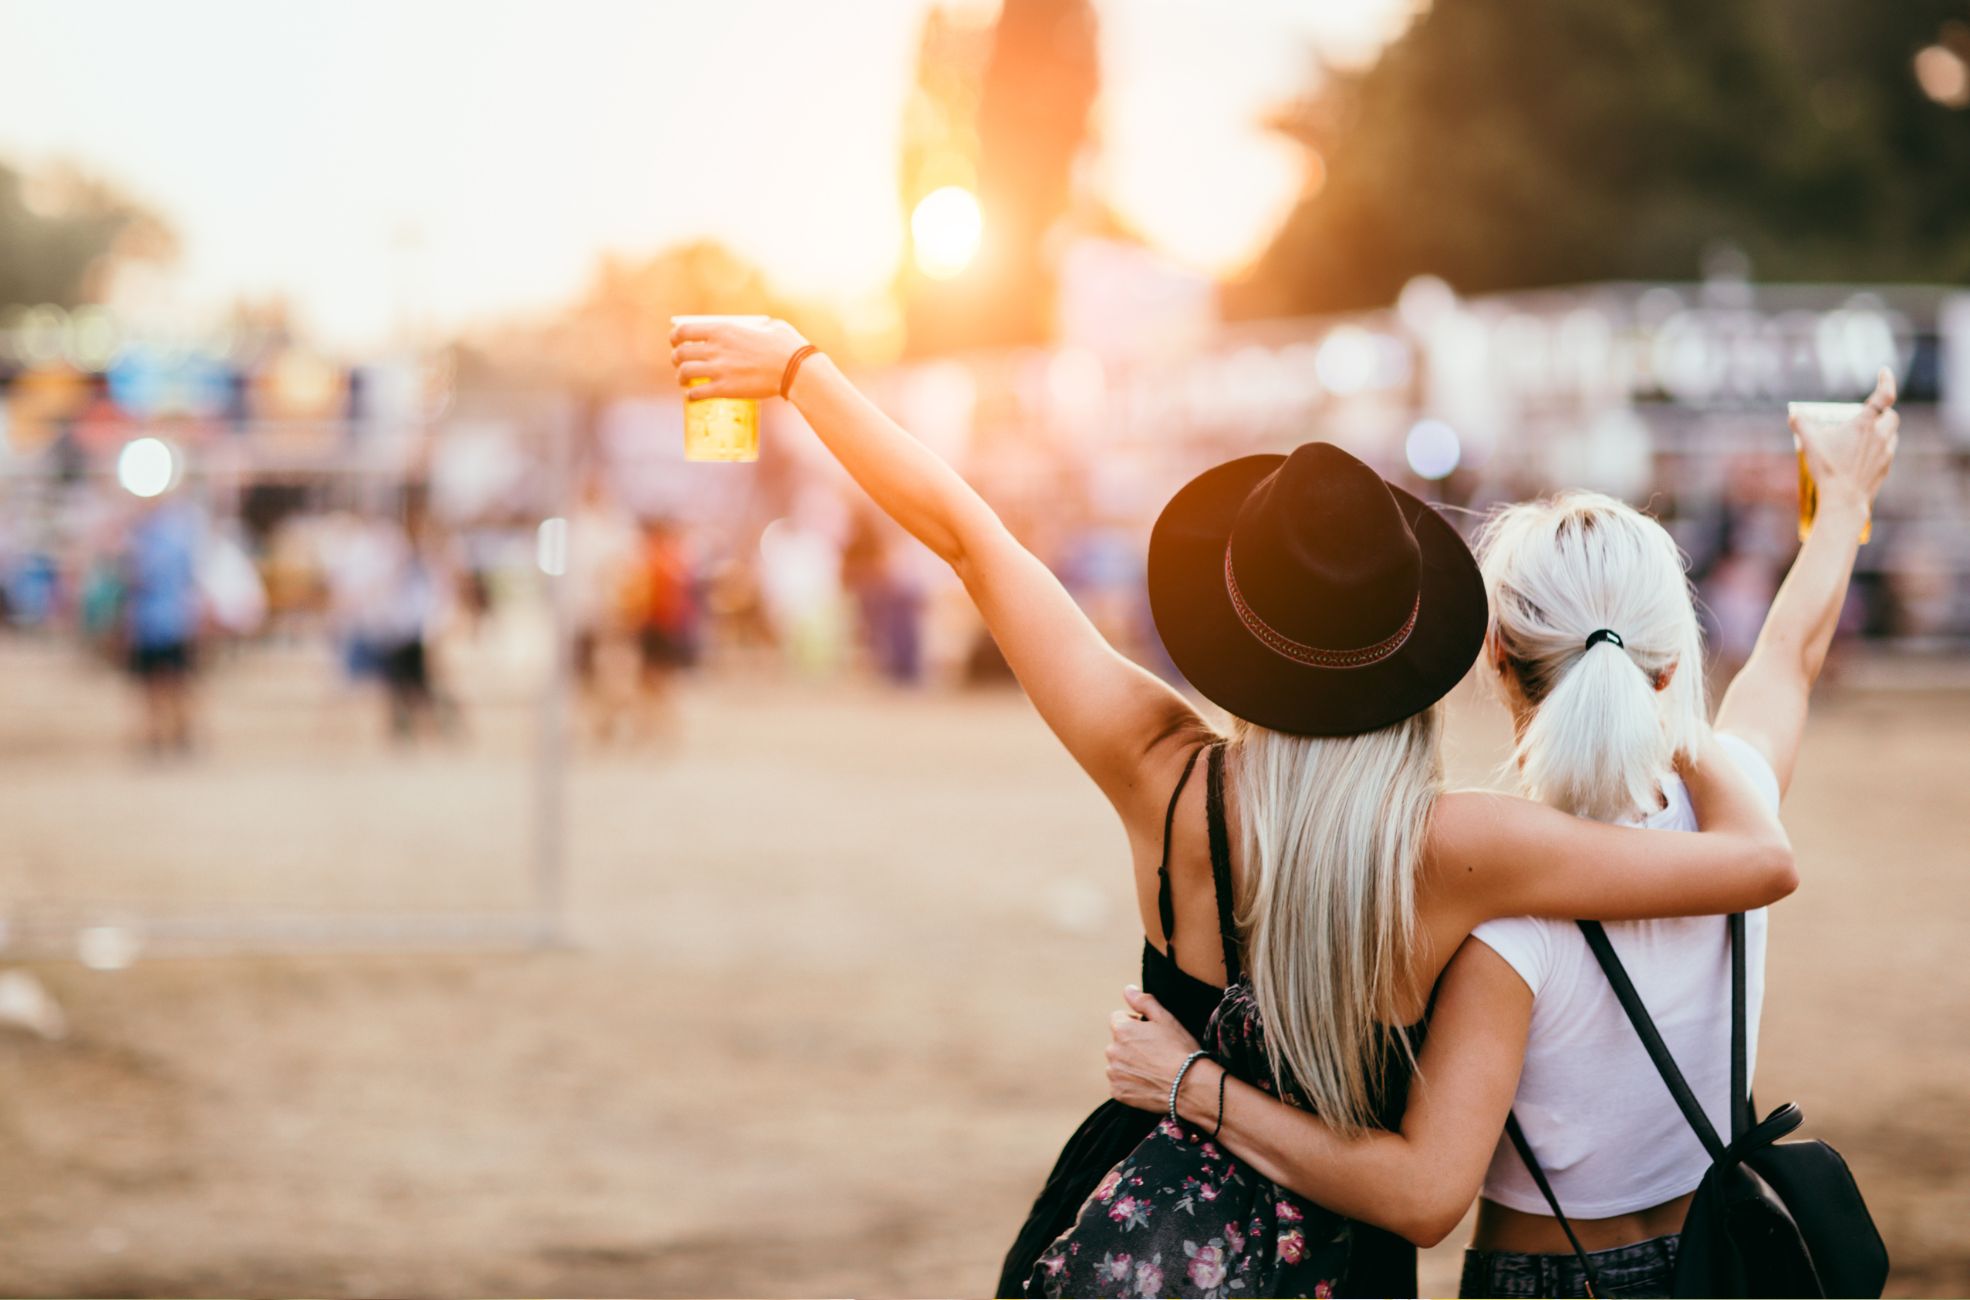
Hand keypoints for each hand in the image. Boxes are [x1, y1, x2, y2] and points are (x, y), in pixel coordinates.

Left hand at [669, 317, 808, 400]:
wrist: (794, 369)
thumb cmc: (785, 346)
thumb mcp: (766, 326)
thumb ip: (751, 327)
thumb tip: (751, 329)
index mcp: (722, 330)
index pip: (684, 331)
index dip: (675, 337)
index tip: (676, 342)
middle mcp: (715, 348)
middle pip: (680, 353)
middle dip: (676, 359)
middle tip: (680, 363)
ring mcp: (718, 370)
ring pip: (684, 373)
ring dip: (681, 378)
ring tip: (685, 381)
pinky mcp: (724, 389)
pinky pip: (696, 393)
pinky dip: (691, 395)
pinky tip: (693, 396)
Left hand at [1106, 985, 1205, 1113]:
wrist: (1189, 1086)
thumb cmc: (1179, 1049)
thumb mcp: (1165, 1018)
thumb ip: (1143, 1001)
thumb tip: (1127, 990)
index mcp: (1121, 1029)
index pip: (1118, 1018)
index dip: (1136, 1024)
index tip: (1151, 1034)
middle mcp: (1112, 1050)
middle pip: (1118, 1041)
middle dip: (1131, 1044)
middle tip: (1155, 1053)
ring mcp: (1114, 1072)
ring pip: (1118, 1062)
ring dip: (1129, 1063)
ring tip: (1153, 1069)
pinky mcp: (1118, 1092)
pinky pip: (1119, 1083)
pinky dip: (1130, 1083)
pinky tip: (1148, 1083)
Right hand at [1792, 366, 1899, 513]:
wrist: (1844, 500)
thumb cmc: (1827, 469)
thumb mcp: (1809, 443)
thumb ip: (1801, 423)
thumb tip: (1794, 414)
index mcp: (1864, 425)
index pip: (1884, 395)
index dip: (1886, 380)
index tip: (1884, 371)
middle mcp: (1879, 436)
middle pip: (1892, 416)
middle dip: (1883, 413)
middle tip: (1867, 416)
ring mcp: (1885, 452)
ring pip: (1892, 433)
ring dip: (1883, 430)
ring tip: (1866, 437)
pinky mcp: (1886, 467)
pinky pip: (1889, 451)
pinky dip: (1881, 448)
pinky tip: (1866, 455)